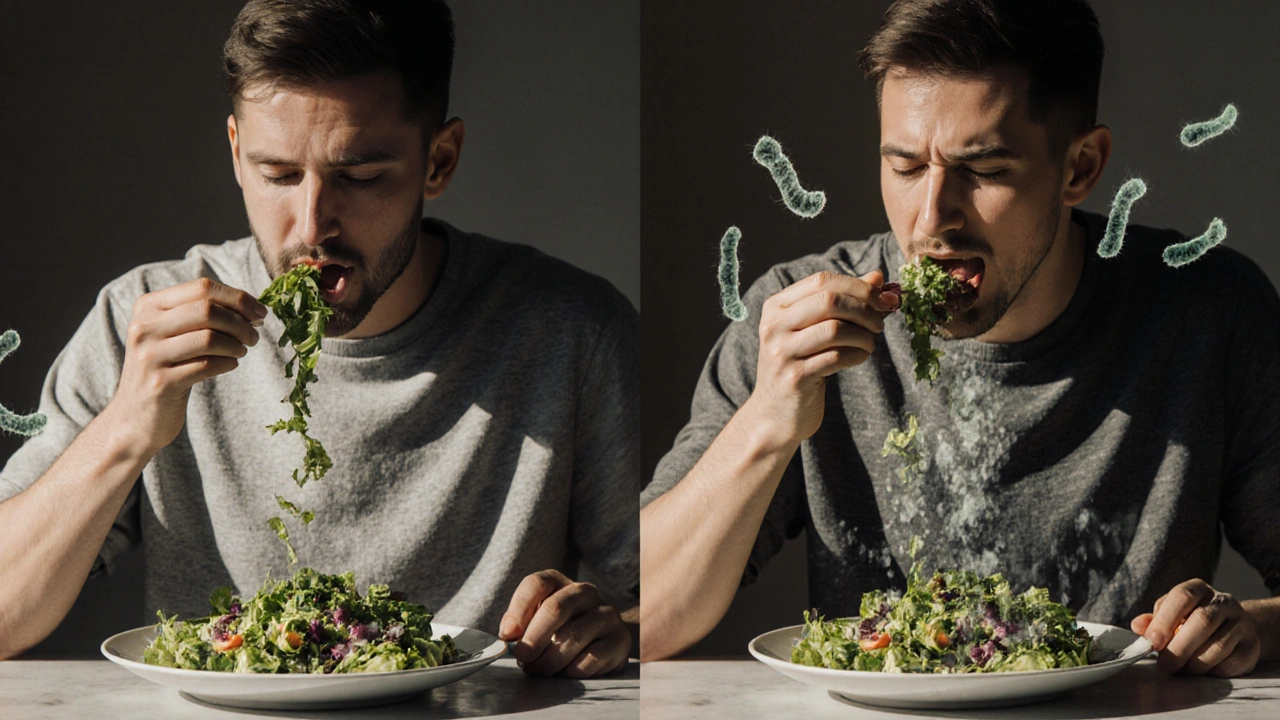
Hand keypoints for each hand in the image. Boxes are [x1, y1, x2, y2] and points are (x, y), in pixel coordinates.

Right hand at [108, 277, 265, 453]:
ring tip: (242, 351)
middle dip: (241, 322)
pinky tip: (230, 364)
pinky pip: (207, 366)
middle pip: (208, 310)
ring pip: (209, 338)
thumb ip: (201, 315)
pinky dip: (228, 363)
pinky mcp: (160, 383)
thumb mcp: (172, 334)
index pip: (202, 287)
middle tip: (254, 336)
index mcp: (148, 306)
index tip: (260, 312)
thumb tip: (251, 307)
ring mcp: (149, 356)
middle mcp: (144, 327)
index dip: (238, 298)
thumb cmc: (165, 368)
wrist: (135, 416)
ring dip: (237, 344)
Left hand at [498, 569, 629, 677]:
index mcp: (559, 583)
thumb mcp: (536, 621)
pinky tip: (562, 674)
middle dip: (534, 638)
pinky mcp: (619, 639)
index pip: (536, 584)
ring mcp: (606, 614)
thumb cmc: (559, 631)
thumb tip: (507, 635)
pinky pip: (591, 658)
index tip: (507, 635)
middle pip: (556, 608)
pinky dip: (571, 671)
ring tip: (539, 671)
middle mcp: (585, 593)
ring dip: (550, 659)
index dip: (518, 609)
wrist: (602, 643)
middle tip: (523, 659)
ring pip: (573, 636)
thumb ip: (519, 623)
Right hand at [748, 270, 898, 444]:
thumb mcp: (813, 330)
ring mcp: (782, 352)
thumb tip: (878, 277)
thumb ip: (842, 301)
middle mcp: (773, 326)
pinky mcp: (795, 378)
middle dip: (864, 309)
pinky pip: (837, 357)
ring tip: (869, 343)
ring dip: (863, 335)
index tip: (883, 299)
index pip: (821, 280)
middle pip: (829, 301)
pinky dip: (857, 355)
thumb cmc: (799, 366)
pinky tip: (860, 357)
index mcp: (776, 307)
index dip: (858, 286)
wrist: (774, 415)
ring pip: (835, 328)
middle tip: (879, 323)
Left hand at [1131, 578, 1260, 676]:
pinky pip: (1230, 663)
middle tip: (1164, 665)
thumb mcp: (1171, 615)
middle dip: (1179, 647)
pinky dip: (1212, 671)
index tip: (1152, 641)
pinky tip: (1201, 671)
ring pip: (1217, 645)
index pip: (1182, 596)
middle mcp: (1223, 602)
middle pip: (1202, 621)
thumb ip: (1153, 621)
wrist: (1233, 629)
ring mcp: (1241, 623)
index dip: (1165, 619)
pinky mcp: (1251, 646)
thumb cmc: (1191, 621)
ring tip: (1180, 670)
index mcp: (1198, 589)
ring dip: (1194, 662)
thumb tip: (1137, 627)